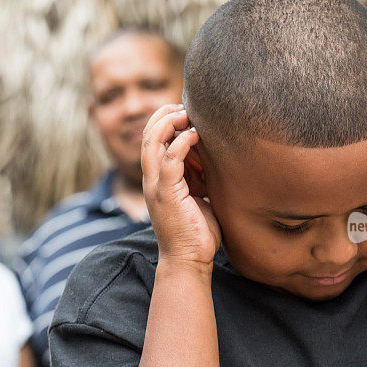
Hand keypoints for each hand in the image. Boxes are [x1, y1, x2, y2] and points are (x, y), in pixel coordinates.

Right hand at [141, 104, 221, 267]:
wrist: (190, 261)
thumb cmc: (198, 232)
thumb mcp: (199, 196)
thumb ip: (201, 175)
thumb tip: (217, 158)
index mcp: (157, 179)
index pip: (152, 139)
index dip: (165, 120)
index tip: (186, 111)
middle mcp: (152, 180)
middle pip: (148, 135)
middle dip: (165, 114)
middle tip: (186, 105)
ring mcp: (156, 186)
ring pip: (152, 142)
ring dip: (169, 122)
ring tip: (187, 113)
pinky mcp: (167, 194)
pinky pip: (169, 160)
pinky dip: (180, 143)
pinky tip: (195, 135)